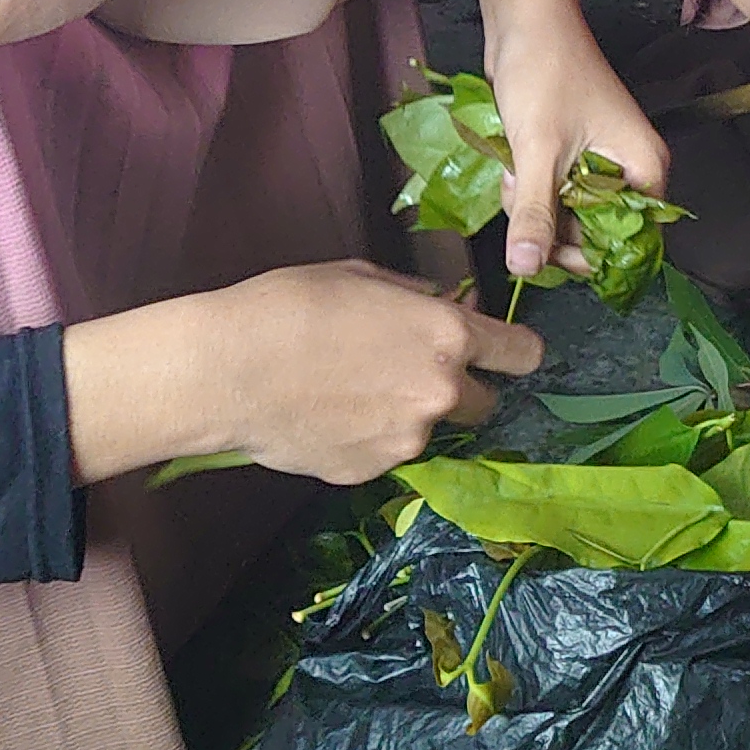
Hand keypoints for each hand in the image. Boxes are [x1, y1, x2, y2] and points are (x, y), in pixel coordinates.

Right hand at [67, 262, 544, 484]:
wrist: (225, 370)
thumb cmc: (289, 307)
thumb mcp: (362, 278)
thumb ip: (415, 299)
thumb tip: (440, 306)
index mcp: (447, 336)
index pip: (523, 354)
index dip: (513, 353)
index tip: (499, 353)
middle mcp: (440, 392)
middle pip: (484, 403)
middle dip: (457, 390)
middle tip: (409, 375)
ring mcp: (408, 439)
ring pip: (431, 431)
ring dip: (410, 417)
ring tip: (353, 395)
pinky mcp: (371, 471)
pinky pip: (386, 454)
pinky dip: (369, 440)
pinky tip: (328, 417)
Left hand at [485, 26, 670, 281]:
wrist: (525, 20)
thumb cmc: (545, 74)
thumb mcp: (539, 150)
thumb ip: (536, 213)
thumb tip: (525, 269)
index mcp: (644, 169)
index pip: (630, 241)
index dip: (588, 254)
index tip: (544, 248)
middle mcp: (629, 169)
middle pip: (594, 231)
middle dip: (550, 221)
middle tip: (523, 193)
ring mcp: (598, 161)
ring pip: (566, 212)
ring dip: (532, 202)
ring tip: (513, 168)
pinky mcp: (570, 152)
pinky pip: (551, 190)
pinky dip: (527, 184)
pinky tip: (511, 161)